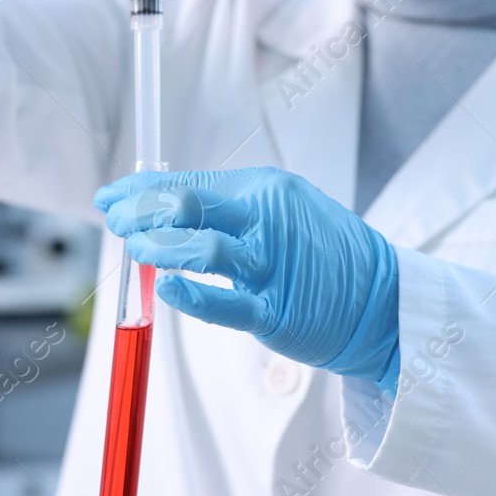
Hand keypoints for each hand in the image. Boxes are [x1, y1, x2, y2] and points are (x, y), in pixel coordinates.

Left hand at [95, 167, 401, 393]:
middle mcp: (269, 219)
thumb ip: (229, 210)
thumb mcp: (284, 212)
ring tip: (134, 249)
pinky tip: (167, 287)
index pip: (190, 183)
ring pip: (203, 248)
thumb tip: (163, 208)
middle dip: (140, 211)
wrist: (383, 299)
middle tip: (114, 220)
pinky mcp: (277, 312)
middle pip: (188, 205)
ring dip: (158, 247)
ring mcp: (273, 266)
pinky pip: (226, 303)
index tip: (111, 196)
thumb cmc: (325, 255)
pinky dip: (191, 294)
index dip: (142, 191)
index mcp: (267, 190)